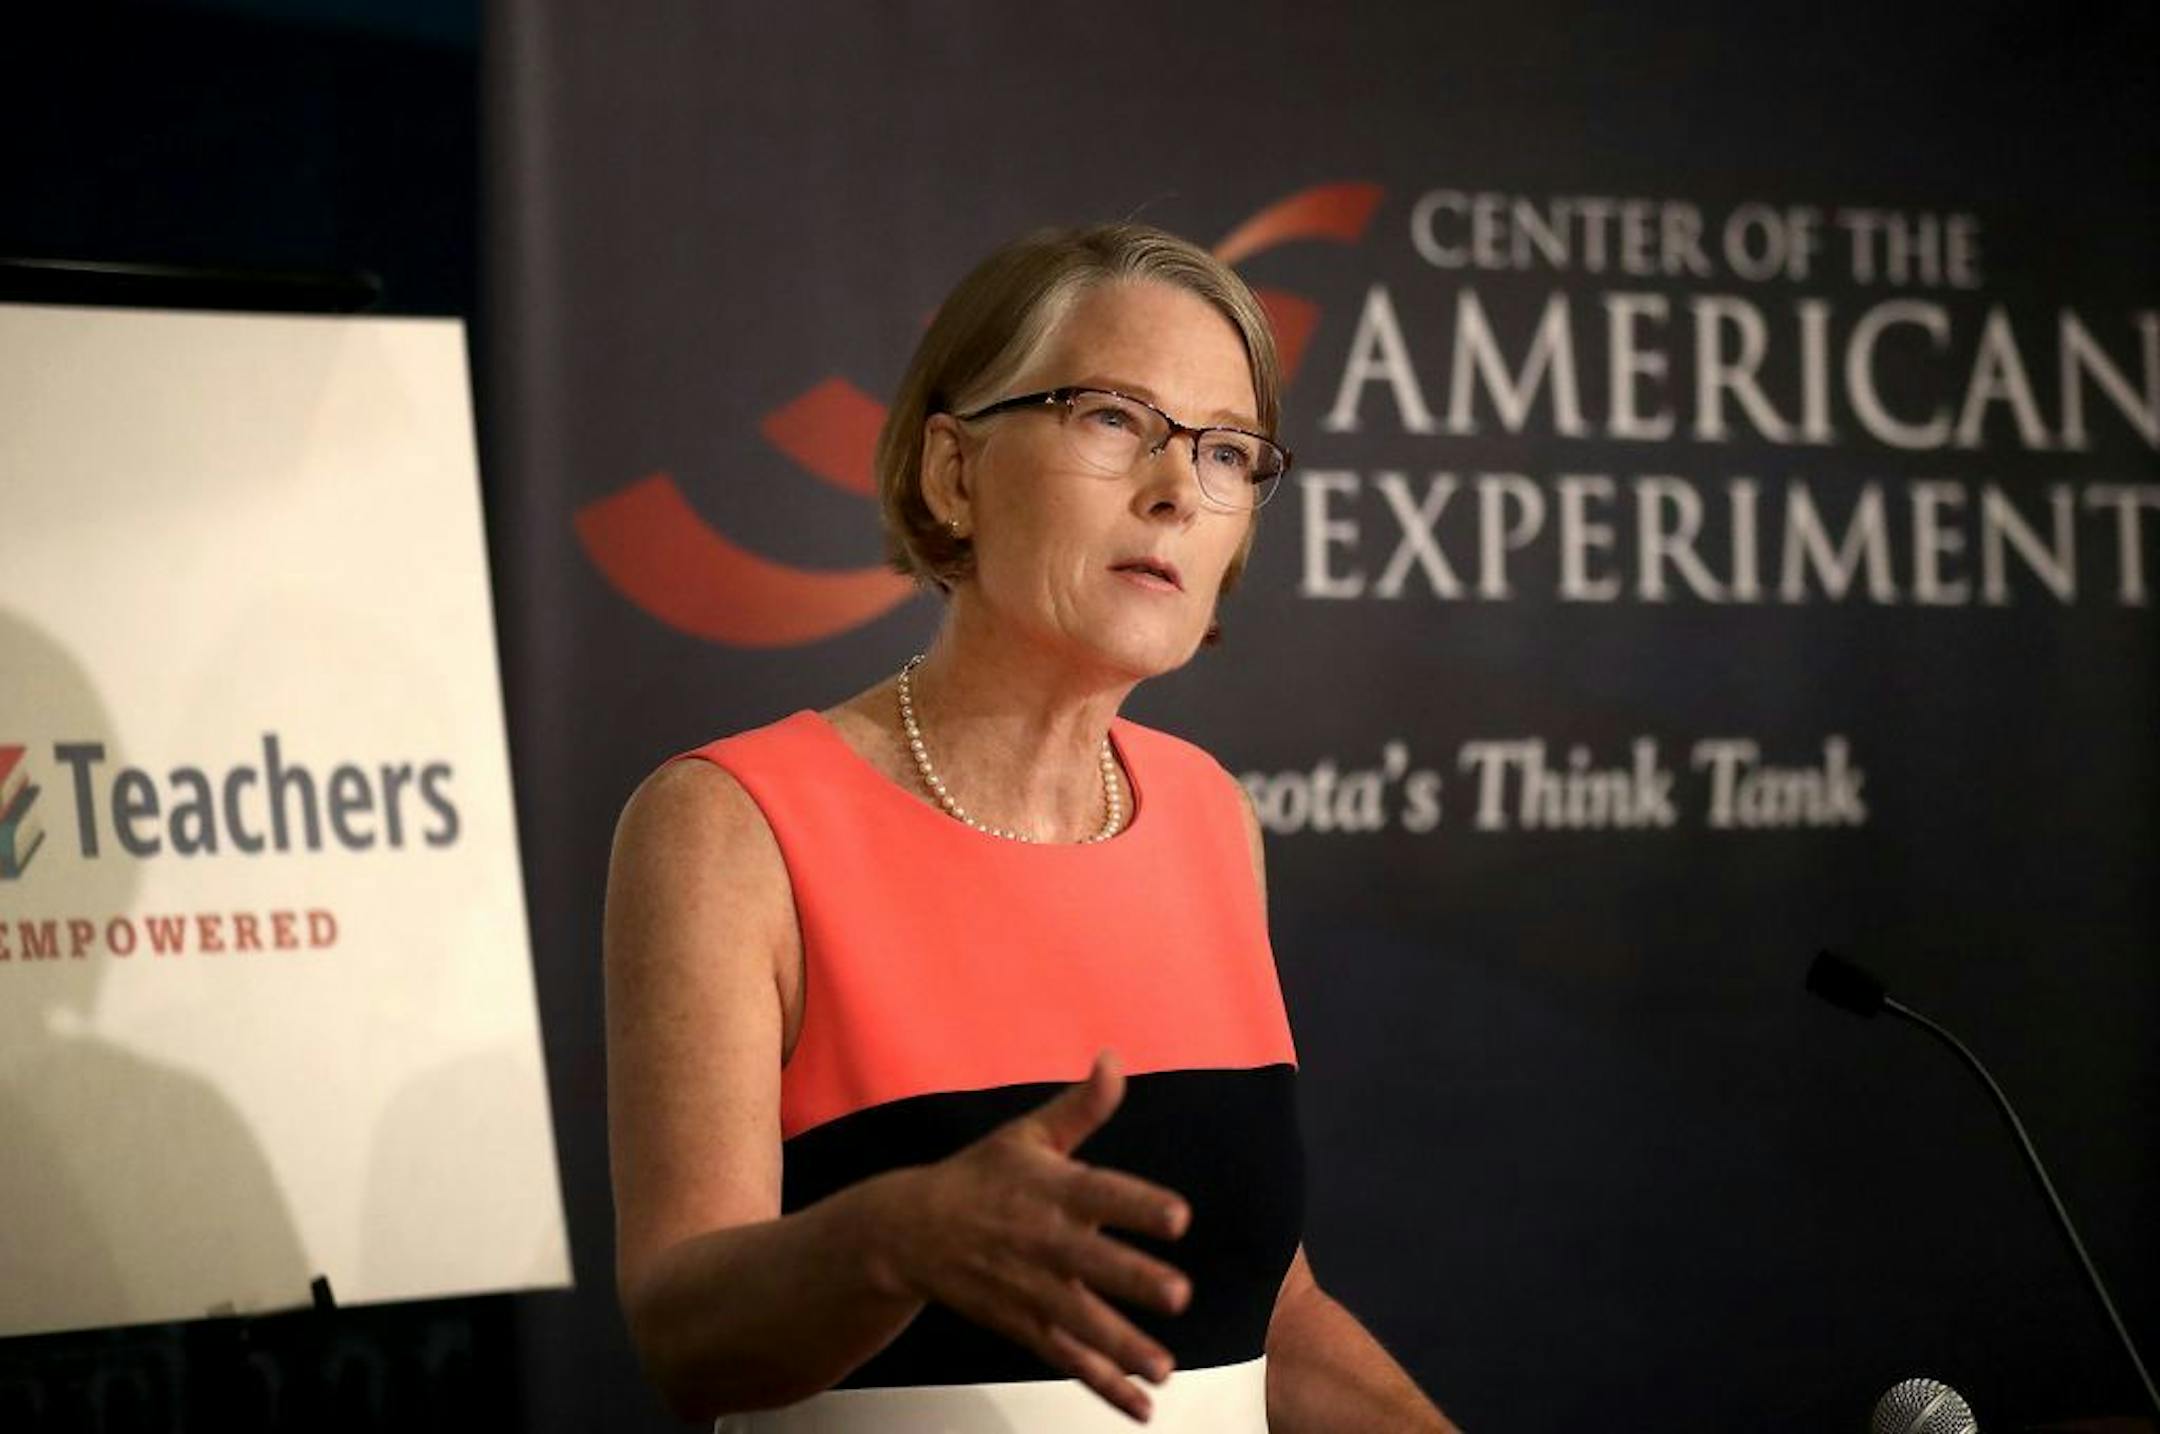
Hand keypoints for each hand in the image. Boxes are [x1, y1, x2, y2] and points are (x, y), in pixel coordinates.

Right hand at [869, 1048, 1192, 1421]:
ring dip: (1122, 1346)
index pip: (1100, 1194)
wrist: (907, 1232)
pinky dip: (1103, 1385)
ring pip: (1081, 1321)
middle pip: (1092, 1263)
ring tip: (1164, 1367)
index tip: (1179, 1217)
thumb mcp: (1026, 1133)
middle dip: (1132, 1280)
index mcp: (1051, 1189)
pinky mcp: (1023, 1325)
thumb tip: (1114, 1059)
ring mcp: (1031, 1288)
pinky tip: (1141, 1407)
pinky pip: (1067, 1359)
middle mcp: (1043, 1241)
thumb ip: (1081, 1107)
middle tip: (1178, 1295)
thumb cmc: (980, 1176)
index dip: (1138, 1204)